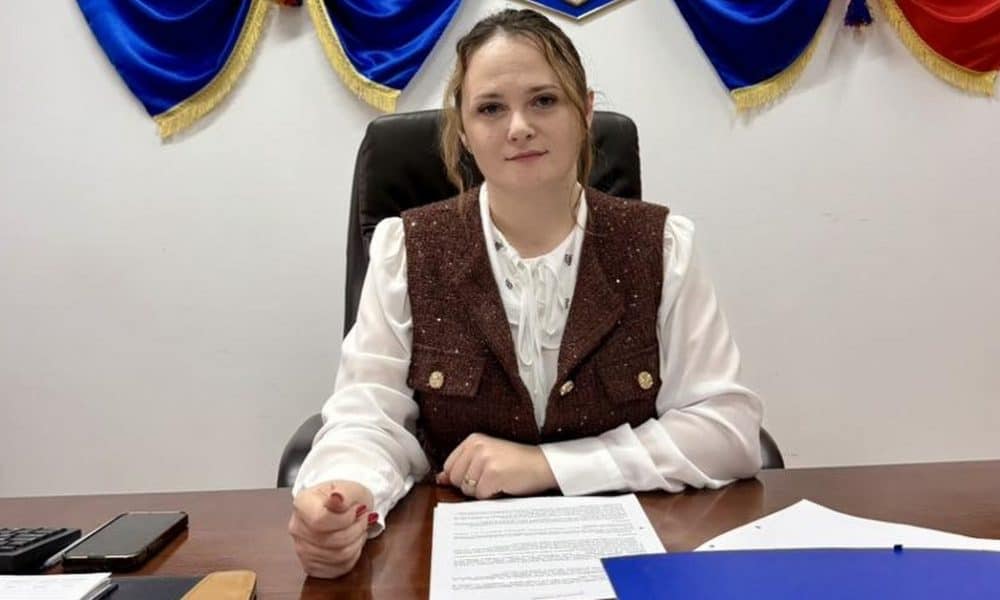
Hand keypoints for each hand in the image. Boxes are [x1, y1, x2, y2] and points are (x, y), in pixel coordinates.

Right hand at [288, 480, 375, 578]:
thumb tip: (336, 498)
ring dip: (357, 542)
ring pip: (338, 557)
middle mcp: (296, 528)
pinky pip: (339, 568)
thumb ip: (344, 494)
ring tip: (359, 529)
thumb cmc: (346, 496)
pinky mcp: (311, 565)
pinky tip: (353, 542)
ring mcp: (301, 549)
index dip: (345, 518)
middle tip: (364, 518)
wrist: (343, 506)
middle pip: (332, 541)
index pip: (321, 521)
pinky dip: (353, 555)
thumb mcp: (350, 488)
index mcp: (302, 504)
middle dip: (356, 530)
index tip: (357, 509)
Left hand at [435, 433, 556, 498]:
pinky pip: (480, 495)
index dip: (460, 478)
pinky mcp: (493, 473)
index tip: (477, 477)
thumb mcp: (487, 457)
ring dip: (482, 491)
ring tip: (498, 480)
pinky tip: (504, 486)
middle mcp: (477, 446)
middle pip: (456, 479)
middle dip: (471, 485)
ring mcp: (484, 459)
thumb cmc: (516, 463)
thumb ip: (463, 465)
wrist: (543, 465)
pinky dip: (491, 495)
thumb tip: (440, 478)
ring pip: (467, 489)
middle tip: (491, 478)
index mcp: (473, 440)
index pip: (449, 466)